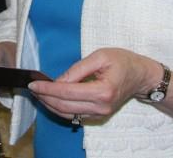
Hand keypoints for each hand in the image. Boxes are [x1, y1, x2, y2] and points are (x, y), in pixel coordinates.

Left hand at [28, 47, 159, 121]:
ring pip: (68, 114)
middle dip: (45, 98)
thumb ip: (77, 69)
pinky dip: (60, 108)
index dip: (48, 89)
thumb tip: (58, 81)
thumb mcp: (99, 56)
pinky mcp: (98, 115)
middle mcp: (101, 107)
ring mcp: (100, 114)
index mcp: (102, 91)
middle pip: (65, 106)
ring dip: (50, 105)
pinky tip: (51, 98)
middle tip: (32, 88)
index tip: (33, 84)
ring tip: (38, 93)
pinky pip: (75, 115)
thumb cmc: (122, 61)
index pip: (67, 93)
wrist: (140, 75)